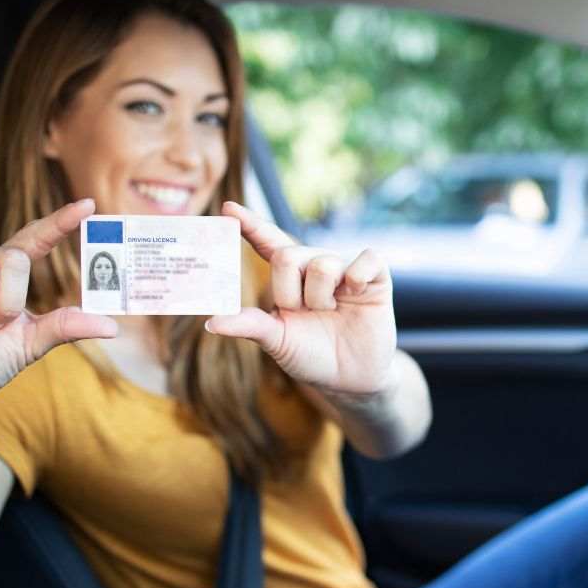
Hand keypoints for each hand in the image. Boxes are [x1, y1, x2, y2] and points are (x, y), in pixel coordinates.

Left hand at [206, 202, 396, 396]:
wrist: (350, 380)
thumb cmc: (311, 356)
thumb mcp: (277, 342)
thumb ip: (250, 326)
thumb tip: (211, 322)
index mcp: (287, 278)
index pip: (267, 242)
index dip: (250, 224)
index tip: (228, 208)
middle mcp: (314, 266)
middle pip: (288, 256)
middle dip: (291, 293)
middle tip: (305, 313)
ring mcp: (345, 269)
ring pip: (322, 263)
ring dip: (321, 297)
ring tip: (330, 312)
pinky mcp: (375, 276)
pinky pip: (366, 259)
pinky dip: (357, 275)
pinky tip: (355, 292)